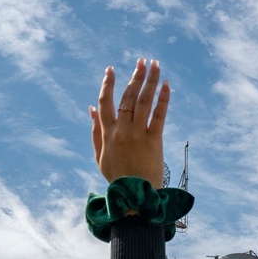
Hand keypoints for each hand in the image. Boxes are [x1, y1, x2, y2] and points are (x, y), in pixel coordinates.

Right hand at [90, 59, 168, 187]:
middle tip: (141, 61)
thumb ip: (95, 131)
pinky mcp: (154, 141)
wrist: (133, 197)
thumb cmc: (117, 177)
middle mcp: (121, 130)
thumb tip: (90, 108)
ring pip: (143, 101)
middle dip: (134, 77)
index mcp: (107, 133)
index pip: (105, 102)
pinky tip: (166, 85)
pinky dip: (163, 99)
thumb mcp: (99, 156)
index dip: (108, 84)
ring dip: (150, 81)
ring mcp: (137, 135)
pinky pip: (159, 116)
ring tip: (155, 65)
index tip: (111, 69)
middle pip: (127, 97)